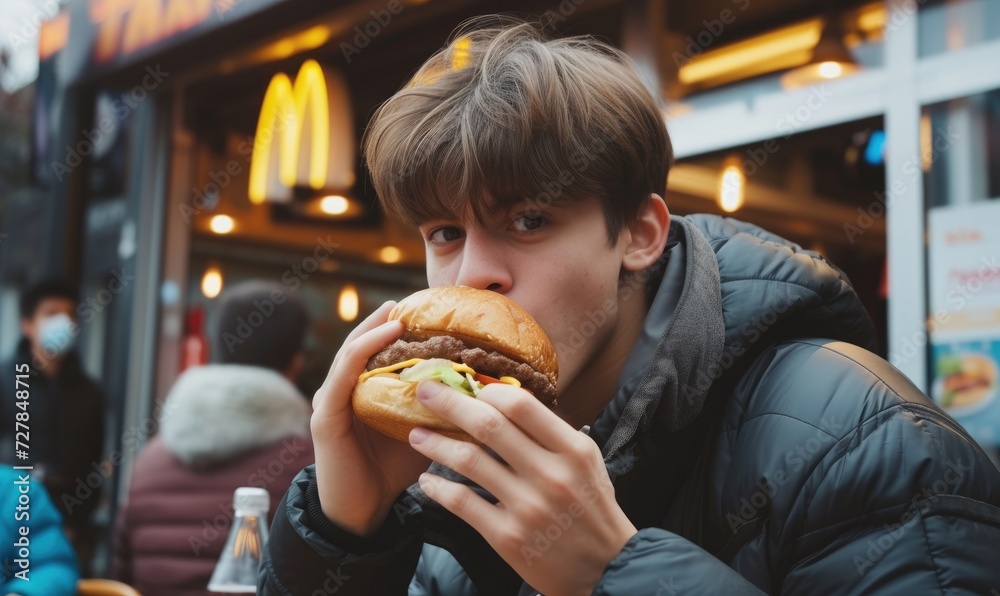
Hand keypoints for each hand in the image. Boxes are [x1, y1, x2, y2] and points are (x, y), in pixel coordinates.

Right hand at [310, 301, 430, 536]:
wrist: (363, 511)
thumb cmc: (393, 469)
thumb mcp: (423, 429)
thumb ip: (440, 406)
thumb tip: (482, 386)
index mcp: (364, 390)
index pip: (378, 348)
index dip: (396, 326)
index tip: (424, 308)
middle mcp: (343, 390)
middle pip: (363, 342)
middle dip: (385, 319)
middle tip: (410, 300)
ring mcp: (330, 400)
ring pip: (352, 352)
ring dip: (374, 329)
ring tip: (398, 312)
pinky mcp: (326, 417)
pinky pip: (343, 376)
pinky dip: (363, 351)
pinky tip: (385, 337)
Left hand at [408, 381, 636, 595]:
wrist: (605, 569)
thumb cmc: (592, 509)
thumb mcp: (586, 462)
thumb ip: (551, 434)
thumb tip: (506, 403)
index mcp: (572, 450)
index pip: (522, 405)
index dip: (489, 391)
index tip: (469, 387)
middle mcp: (550, 474)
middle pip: (488, 425)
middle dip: (449, 403)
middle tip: (425, 391)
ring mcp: (527, 506)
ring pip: (468, 461)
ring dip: (435, 443)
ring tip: (415, 435)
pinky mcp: (507, 537)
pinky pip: (462, 503)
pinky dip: (438, 489)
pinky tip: (426, 481)